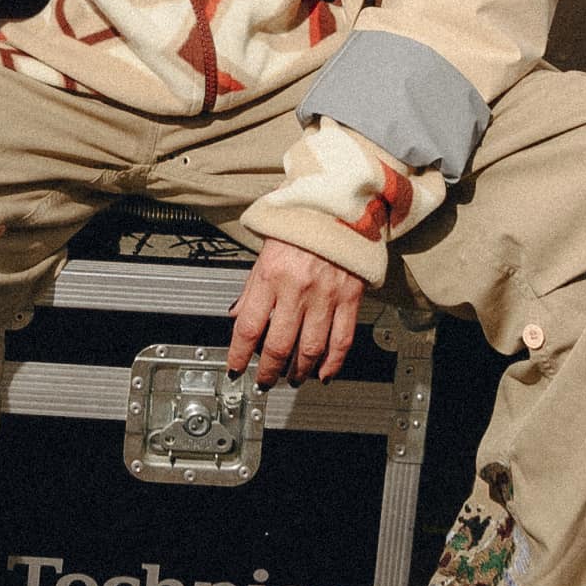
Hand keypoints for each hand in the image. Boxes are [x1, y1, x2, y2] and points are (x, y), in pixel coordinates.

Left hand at [227, 237, 364, 385]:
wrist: (340, 203)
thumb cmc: (301, 223)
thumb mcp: (265, 250)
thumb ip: (252, 288)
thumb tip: (238, 317)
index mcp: (271, 273)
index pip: (249, 327)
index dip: (239, 355)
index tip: (235, 368)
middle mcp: (297, 287)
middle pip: (279, 345)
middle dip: (268, 371)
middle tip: (264, 381)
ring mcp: (326, 295)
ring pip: (310, 348)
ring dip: (299, 371)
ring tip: (292, 379)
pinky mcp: (350, 297)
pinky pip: (342, 339)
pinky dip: (333, 362)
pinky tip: (324, 372)